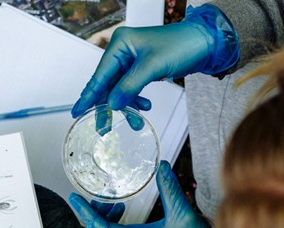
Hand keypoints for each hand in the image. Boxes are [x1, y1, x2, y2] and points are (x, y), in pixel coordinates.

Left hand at [68, 160, 210, 227]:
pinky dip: (109, 220)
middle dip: (91, 214)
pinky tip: (120, 209)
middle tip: (97, 197)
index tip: (75, 198)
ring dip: (100, 217)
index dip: (86, 213)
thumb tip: (162, 166)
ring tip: (112, 202)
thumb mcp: (182, 213)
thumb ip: (171, 189)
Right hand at [71, 4, 239, 117]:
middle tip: (104, 127)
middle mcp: (123, 51)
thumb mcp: (153, 67)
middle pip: (108, 84)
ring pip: (120, 89)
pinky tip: (145, 106)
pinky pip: (132, 88)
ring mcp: (132, 60)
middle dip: (109, 106)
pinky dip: (136, 99)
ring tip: (135, 121)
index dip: (89, 95)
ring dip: (127, 106)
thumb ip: (130, 86)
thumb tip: (112, 104)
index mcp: (120, 44)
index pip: (100, 74)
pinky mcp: (142, 68)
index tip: (77, 111)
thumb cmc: (181, 46)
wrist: (206, 44)